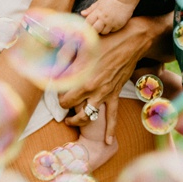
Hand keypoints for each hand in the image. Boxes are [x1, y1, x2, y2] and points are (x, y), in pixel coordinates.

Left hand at [59, 16, 158, 142]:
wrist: (130, 41)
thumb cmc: (105, 39)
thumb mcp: (80, 44)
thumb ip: (64, 56)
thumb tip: (52, 65)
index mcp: (82, 79)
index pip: (64, 97)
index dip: (58, 96)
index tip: (56, 91)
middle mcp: (93, 90)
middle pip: (73, 109)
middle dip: (65, 109)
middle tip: (61, 106)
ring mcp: (105, 95)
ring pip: (88, 117)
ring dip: (78, 121)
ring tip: (70, 121)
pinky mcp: (115, 95)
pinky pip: (112, 116)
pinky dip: (110, 130)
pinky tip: (107, 142)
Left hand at [82, 0, 136, 34]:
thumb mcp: (99, 2)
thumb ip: (90, 9)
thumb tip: (82, 13)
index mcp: (98, 11)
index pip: (89, 22)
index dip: (86, 25)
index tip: (86, 26)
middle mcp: (104, 18)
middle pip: (95, 29)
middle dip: (93, 30)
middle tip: (94, 28)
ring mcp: (111, 22)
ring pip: (103, 32)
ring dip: (102, 30)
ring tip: (103, 25)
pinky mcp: (118, 25)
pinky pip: (112, 31)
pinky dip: (110, 29)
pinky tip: (111, 24)